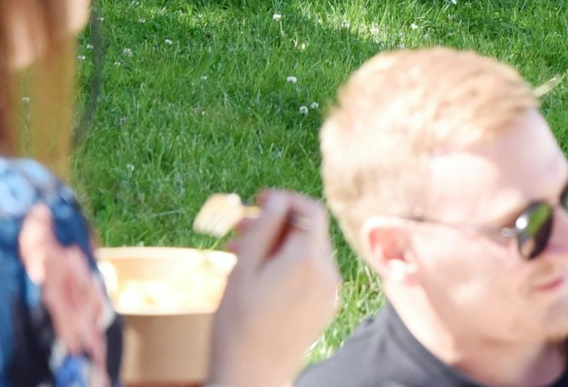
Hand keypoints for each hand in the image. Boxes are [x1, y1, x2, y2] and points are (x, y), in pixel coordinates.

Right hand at [205, 190, 340, 386]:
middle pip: (307, 232)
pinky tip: (258, 277)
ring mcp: (328, 295)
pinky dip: (287, 267)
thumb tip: (278, 199)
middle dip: (274, 224)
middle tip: (239, 227)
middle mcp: (327, 275)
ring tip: (240, 253)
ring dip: (277, 246)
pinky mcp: (323, 310)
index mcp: (309, 260)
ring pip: (305, 254)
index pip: (310, 209)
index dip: (284, 199)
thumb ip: (264, 227)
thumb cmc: (239, 325)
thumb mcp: (244, 268)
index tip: (258, 199)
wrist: (251, 378)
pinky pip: (309, 276)